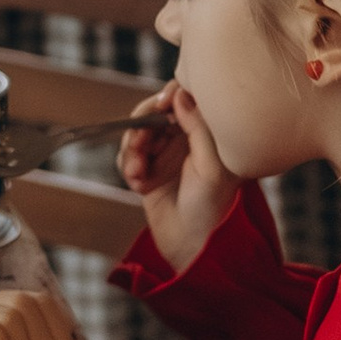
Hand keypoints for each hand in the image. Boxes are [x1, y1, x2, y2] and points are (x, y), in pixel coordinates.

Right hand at [119, 83, 236, 272]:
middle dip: (142, 127)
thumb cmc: (213, 207)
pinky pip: (127, 157)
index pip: (184, 100)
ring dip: (132, 150)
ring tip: (138, 171)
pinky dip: (129, 168)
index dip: (168, 97)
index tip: (162, 104)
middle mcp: (185, 140)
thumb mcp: (211, 164)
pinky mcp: (147, 172)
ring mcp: (164, 156)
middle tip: (140, 140)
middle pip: (153, 114)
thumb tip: (180, 94)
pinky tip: (139, 185)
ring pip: (136, 134)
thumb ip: (198, 127)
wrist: (195, 245)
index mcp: (207, 134)